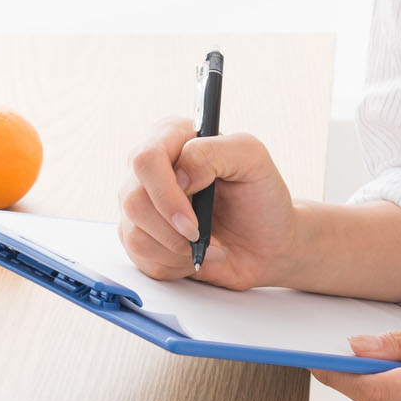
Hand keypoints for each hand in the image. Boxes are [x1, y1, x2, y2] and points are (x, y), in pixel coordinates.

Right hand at [116, 115, 299, 290]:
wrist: (266, 244)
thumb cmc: (261, 198)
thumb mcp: (252, 159)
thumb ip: (213, 151)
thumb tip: (179, 174)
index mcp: (172, 137)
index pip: (146, 160)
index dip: (166, 194)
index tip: (193, 221)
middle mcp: (150, 167)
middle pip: (133, 199)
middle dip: (171, 230)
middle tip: (201, 237)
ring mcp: (139, 201)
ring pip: (133, 232)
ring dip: (176, 249)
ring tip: (204, 244)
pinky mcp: (138, 233)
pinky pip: (139, 255)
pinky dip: (172, 263)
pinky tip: (192, 254)